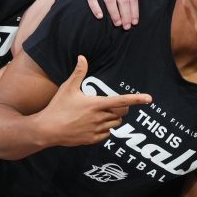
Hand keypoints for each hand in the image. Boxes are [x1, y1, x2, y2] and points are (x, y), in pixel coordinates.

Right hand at [34, 55, 151, 147]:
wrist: (47, 130)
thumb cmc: (57, 107)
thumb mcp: (67, 88)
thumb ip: (78, 73)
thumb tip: (82, 57)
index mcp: (96, 104)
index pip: (121, 101)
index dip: (137, 99)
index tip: (149, 99)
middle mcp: (99, 118)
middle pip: (121, 114)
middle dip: (121, 109)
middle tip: (112, 105)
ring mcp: (96, 130)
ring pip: (115, 124)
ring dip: (113, 119)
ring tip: (100, 114)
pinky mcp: (92, 139)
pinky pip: (107, 134)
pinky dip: (105, 129)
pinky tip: (94, 125)